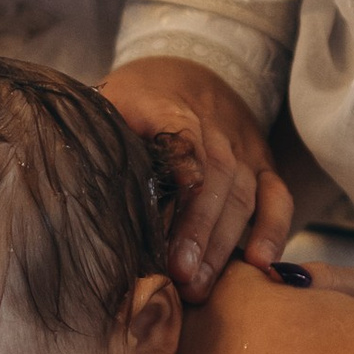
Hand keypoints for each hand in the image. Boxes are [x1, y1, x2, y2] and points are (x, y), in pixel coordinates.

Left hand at [100, 55, 291, 300]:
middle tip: (180, 276)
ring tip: (199, 284)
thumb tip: (76, 177)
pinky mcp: (263, 165)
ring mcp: (244, 149)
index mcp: (171, 107)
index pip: (182, 136)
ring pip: (242, 195)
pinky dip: (275, 230)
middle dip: (198, 230)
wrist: (191, 69)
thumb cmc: (141, 98)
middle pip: (215, 179)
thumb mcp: (114, 101)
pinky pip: (277, 198)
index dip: (184, 167)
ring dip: (223, 243)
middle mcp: (216, 129)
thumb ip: (103, 133)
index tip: (175, 205)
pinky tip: (259, 265)